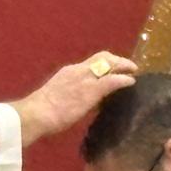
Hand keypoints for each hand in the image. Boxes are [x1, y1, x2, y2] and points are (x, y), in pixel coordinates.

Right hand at [11, 50, 136, 145]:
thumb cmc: (42, 111)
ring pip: (109, 64)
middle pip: (102, 57)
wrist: (37, 113)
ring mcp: (85, 79)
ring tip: (133, 71)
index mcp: (69, 72)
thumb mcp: (57, 95)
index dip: (105, 63)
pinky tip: (131, 82)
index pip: (91, 63)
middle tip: (128, 66)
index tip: (113, 67)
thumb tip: (79, 101)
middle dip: (117, 60)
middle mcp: (78, 70)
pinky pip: (112, 80)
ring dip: (124, 66)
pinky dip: (124, 79)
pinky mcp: (92, 90)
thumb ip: (69, 94)